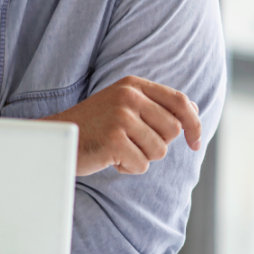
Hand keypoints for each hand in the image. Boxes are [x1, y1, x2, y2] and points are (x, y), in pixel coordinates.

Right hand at [43, 76, 201, 176]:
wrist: (59, 139)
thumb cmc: (94, 126)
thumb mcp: (123, 105)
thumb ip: (156, 105)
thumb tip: (194, 109)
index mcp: (132, 85)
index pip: (180, 101)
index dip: (194, 124)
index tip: (195, 143)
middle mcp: (128, 96)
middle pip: (173, 129)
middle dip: (159, 143)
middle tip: (133, 144)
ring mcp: (120, 117)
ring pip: (160, 150)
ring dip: (142, 157)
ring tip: (118, 149)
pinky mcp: (114, 140)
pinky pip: (142, 164)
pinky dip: (128, 168)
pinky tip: (110, 158)